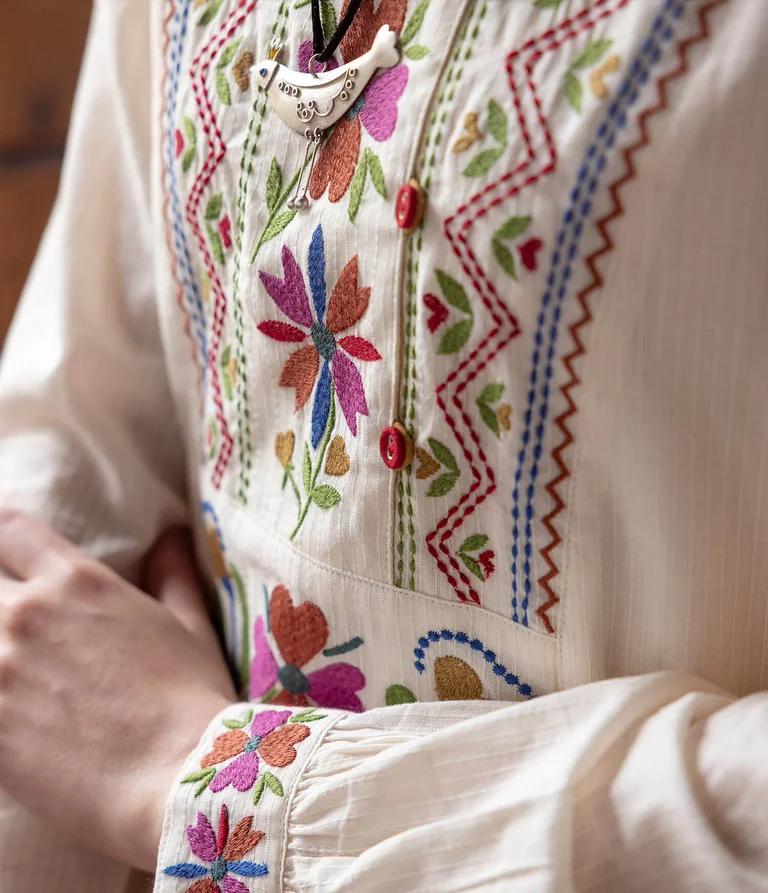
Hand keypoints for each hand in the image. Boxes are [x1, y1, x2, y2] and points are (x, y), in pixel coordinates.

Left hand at [0, 511, 234, 870]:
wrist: (176, 780)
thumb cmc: (191, 701)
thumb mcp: (190, 627)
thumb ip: (172, 575)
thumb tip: (171, 537)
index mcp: (77, 581)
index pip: (10, 528)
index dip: (3, 538)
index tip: (6, 558)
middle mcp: (26, 614)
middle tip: (10, 628)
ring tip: (9, 672)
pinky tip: (5, 711)